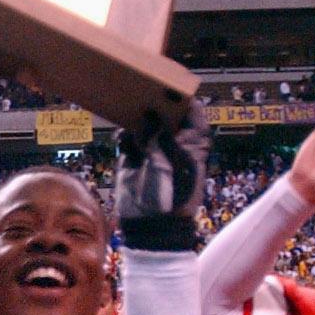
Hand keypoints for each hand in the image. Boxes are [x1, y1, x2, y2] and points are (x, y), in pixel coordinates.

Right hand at [115, 101, 211, 251]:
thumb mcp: (169, 164)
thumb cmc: (171, 197)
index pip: (193, 114)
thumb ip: (159, 138)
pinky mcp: (132, 160)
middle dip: (154, 104)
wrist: (151, 228)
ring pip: (144, 125)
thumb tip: (151, 114)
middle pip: (165, 115)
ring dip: (136, 119)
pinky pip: (127, 140)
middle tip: (143, 91)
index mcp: (192, 145)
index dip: (185, 99)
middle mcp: (173, 144)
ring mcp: (152, 152)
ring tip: (128, 112)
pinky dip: (123, 136)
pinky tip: (121, 139)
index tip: (172, 86)